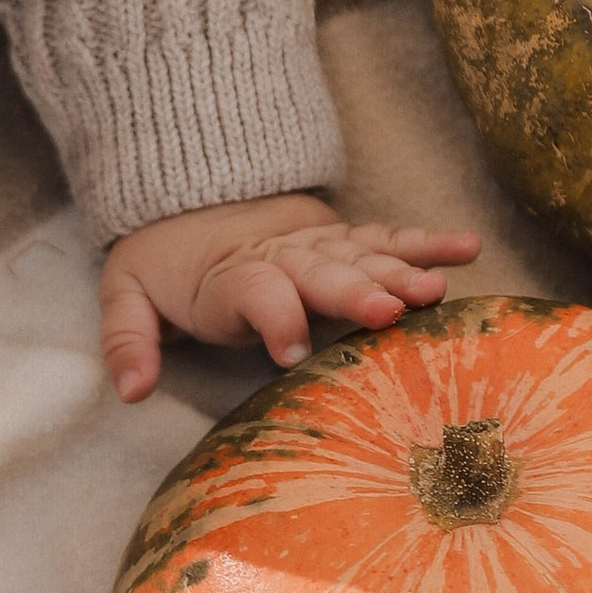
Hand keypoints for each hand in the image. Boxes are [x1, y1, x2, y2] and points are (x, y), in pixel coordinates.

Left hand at [98, 194, 479, 401]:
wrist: (187, 200)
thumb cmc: (162, 264)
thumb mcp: (124, 295)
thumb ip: (126, 341)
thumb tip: (131, 392)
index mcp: (225, 278)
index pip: (253, 293)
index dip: (273, 318)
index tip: (292, 352)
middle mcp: (278, 258)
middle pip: (320, 273)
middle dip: (354, 292)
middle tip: (388, 313)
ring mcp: (315, 246)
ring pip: (361, 257)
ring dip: (400, 271)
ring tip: (435, 290)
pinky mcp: (341, 241)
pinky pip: (387, 239)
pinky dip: (426, 242)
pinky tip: (467, 248)